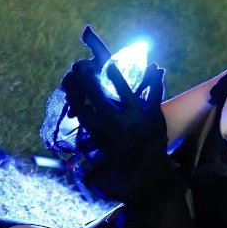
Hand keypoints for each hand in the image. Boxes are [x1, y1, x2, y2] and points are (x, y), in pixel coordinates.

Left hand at [60, 26, 165, 156]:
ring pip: (84, 111)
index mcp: (134, 112)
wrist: (144, 163)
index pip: (124, 91)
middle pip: (98, 99)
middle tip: (80, 67)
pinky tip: (70, 96)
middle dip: (88, 82)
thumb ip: (155, 89)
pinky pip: (82, 120)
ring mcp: (104, 130)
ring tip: (69, 79)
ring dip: (75, 94)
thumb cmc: (152, 135)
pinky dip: (75, 107)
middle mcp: (117, 121)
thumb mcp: (156, 112)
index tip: (108, 64)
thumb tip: (157, 67)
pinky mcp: (96, 137)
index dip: (115, 77)